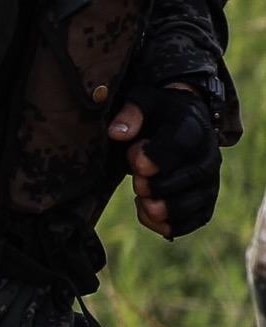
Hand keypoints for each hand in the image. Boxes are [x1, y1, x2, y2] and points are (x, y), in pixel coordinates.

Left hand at [111, 89, 221, 237]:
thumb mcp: (142, 102)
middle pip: (194, 175)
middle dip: (162, 186)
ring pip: (199, 201)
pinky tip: (149, 217)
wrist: (181, 121)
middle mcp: (207, 153)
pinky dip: (175, 225)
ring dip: (169, 210)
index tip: (138, 165)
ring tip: (143, 204)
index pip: (182, 143)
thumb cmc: (156, 113)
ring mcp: (209, 178)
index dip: (159, 157)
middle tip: (138, 186)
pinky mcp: (205, 198)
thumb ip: (130, 114)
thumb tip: (117, 133)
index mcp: (191, 126)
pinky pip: (198, 218)